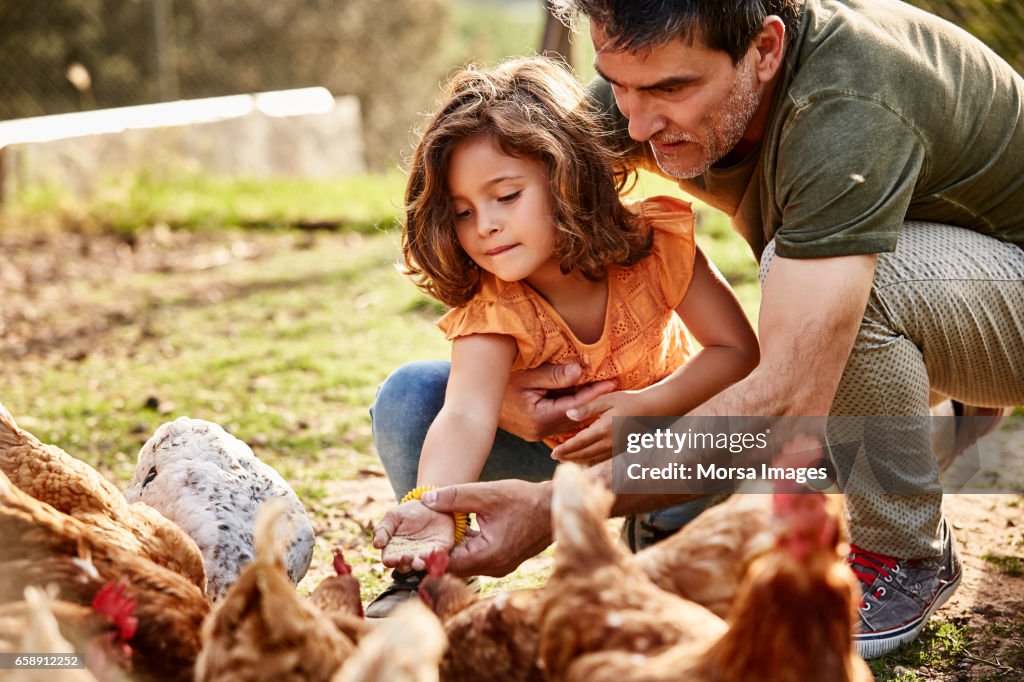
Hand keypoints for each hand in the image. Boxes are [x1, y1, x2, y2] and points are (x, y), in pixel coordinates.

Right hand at [373, 500, 455, 570]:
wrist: (432, 505)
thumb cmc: (408, 512)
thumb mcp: (393, 516)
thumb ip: (383, 529)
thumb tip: (376, 545)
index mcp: (394, 549)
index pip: (389, 560)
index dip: (390, 561)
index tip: (391, 559)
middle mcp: (408, 555)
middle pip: (404, 566)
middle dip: (405, 564)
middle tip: (407, 557)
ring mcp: (423, 555)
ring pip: (419, 565)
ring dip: (418, 565)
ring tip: (419, 561)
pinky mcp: (439, 551)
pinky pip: (437, 558)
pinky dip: (434, 559)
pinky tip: (432, 553)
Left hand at [419, 479, 552, 576]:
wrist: (555, 507)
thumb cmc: (524, 500)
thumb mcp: (488, 493)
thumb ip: (455, 496)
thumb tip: (427, 499)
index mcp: (489, 555)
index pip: (449, 564)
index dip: (428, 558)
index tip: (410, 552)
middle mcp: (494, 567)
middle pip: (455, 567)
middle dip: (434, 557)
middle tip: (410, 550)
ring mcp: (499, 566)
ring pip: (465, 564)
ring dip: (448, 553)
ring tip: (425, 543)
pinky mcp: (502, 560)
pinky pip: (476, 559)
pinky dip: (463, 549)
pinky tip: (452, 535)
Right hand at [499, 363, 616, 440]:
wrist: (476, 400)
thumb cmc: (500, 383)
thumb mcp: (527, 375)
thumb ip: (554, 375)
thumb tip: (579, 371)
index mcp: (539, 418)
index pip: (575, 405)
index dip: (595, 393)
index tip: (613, 383)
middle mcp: (540, 432)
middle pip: (575, 415)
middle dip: (594, 401)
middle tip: (615, 388)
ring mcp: (536, 435)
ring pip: (569, 421)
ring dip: (585, 407)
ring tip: (605, 395)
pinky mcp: (534, 432)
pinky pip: (558, 422)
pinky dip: (572, 411)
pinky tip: (584, 403)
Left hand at [550, 390, 643, 464]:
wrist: (653, 410)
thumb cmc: (629, 401)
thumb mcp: (606, 399)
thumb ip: (587, 408)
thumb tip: (568, 414)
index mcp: (604, 430)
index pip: (579, 443)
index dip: (565, 449)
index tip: (553, 452)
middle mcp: (609, 443)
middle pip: (584, 454)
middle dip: (568, 457)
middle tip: (554, 457)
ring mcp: (616, 449)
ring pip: (592, 459)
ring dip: (577, 460)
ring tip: (565, 460)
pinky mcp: (621, 450)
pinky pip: (601, 459)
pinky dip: (589, 461)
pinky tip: (583, 459)